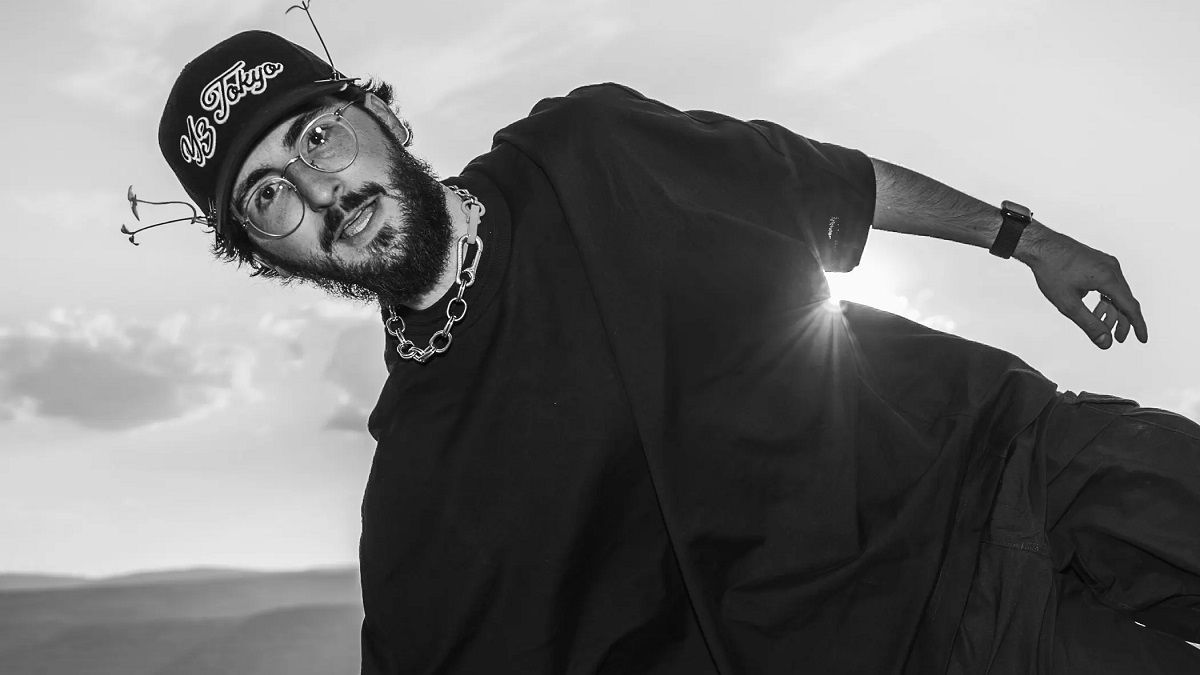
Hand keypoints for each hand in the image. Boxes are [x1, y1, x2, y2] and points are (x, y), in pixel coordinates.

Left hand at [1018, 225, 1147, 348]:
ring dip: (1110, 309)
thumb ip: (1089, 325)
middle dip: (1121, 321)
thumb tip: (1106, 343)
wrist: (1040, 245)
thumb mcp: (1068, 304)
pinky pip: (1109, 283)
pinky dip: (1104, 298)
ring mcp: (1106, 263)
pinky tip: (1094, 308)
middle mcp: (1112, 268)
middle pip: (1124, 300)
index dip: (1137, 325)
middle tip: (1116, 338)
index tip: (1142, 340)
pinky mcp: (1099, 261)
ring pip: (1116, 292)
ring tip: (1099, 323)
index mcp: (1108, 278)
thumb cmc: (1051, 272)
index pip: (1130, 307)